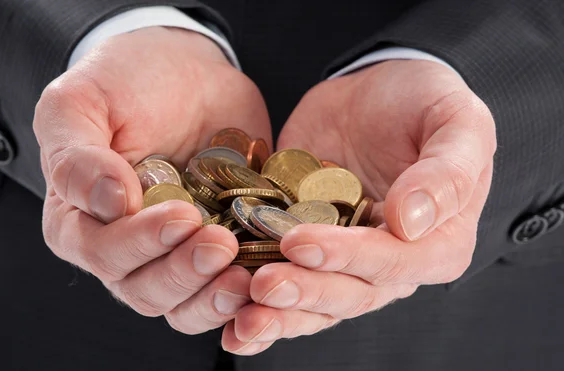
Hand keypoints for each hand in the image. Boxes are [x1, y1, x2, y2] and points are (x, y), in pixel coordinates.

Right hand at [34, 27, 271, 332]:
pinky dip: (249, 293)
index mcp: (81, 222)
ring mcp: (175, 254)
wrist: (186, 72)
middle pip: (147, 289)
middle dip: (185, 273)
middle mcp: (127, 250)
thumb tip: (107, 206)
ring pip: (188, 303)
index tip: (181, 215)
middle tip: (222, 243)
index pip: (103, 253)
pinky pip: (230, 288)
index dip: (140, 243)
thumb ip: (76, 156)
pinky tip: (271, 277)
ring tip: (248, 274)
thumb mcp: (82, 104)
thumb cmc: (124, 82)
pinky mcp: (220, 248)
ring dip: (216, 297)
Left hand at [221, 60, 495, 354]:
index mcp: (439, 241)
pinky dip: (260, 304)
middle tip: (262, 284)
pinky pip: (289, 280)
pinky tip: (230, 317)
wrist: (375, 92)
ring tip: (239, 311)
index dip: (350, 259)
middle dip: (305, 292)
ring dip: (279, 312)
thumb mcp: (455, 120)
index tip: (301, 242)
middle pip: (351, 293)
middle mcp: (393, 262)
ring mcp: (347, 260)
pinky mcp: (308, 246)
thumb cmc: (425, 102)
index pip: (397, 264)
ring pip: (316, 301)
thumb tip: (411, 223)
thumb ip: (446, 171)